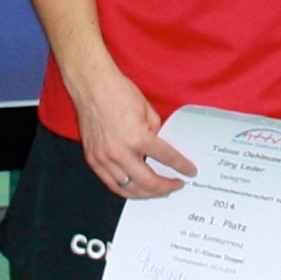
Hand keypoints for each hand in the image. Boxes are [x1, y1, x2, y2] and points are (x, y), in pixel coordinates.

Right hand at [74, 69, 194, 199]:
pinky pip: (111, 183)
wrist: (91, 85)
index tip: (189, 172)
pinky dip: (125, 189)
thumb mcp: (147, 110)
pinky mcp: (93, 159)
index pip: (166, 158)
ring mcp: (104, 158)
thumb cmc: (117, 92)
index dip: (181, 166)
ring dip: (146, 194)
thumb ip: (155, 132)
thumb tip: (158, 148)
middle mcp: (120, 152)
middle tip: (175, 185)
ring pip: (128, 189)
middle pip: (149, 182)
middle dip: (166, 187)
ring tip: (157, 191)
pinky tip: (135, 188)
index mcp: (138, 138)